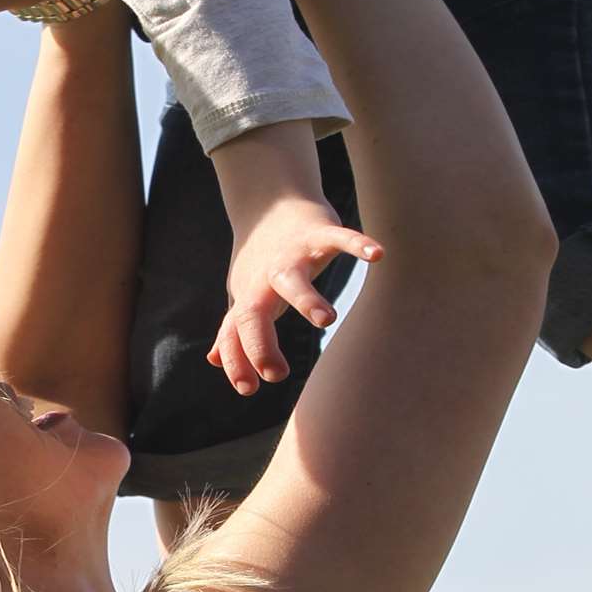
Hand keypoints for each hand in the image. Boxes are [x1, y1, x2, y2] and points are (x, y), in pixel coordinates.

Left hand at [215, 196, 380, 394]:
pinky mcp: (318, 233)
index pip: (236, 333)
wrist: (273, 202)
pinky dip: (357, 244)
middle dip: (261, 342)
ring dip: (306, 299)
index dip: (237, 360)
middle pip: (254, 312)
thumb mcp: (245, 294)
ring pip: (293, 279)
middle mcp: (266, 279)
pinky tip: (377, 256)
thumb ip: (234, 329)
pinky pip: (339, 238)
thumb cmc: (262, 260)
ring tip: (326, 321)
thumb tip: (214, 361)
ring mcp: (292, 255)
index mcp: (250, 297)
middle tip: (276, 374)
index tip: (248, 389)